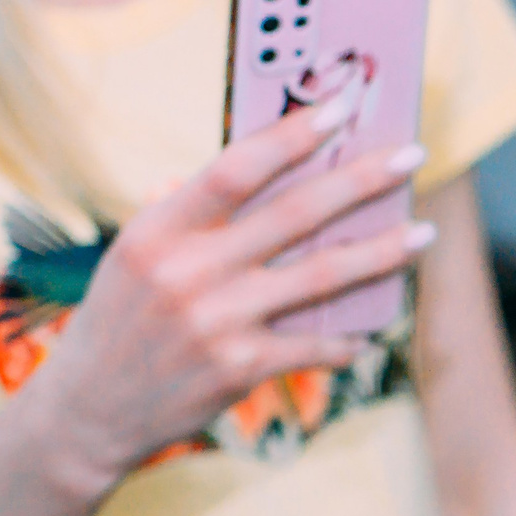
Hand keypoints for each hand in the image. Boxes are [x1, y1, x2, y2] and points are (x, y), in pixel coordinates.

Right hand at [18, 100, 433, 495]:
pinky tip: (370, 331)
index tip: (343, 106)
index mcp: (160, 229)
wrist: (90, 409)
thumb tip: (267, 170)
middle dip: (363, 181)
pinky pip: (316, 343)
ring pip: (323, 276)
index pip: (237, 167)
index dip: (293, 135)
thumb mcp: (140, 256)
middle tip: (414, 157)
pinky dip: (347, 338)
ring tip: (425, 234)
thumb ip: (194, 216)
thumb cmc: (125, 319)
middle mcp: (189, 270)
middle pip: (297, 214)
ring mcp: (218, 320)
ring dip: (384, 253)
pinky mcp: (241, 367)